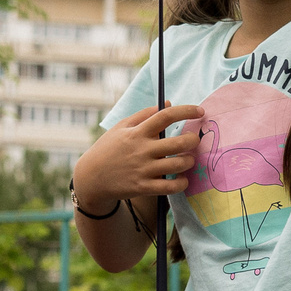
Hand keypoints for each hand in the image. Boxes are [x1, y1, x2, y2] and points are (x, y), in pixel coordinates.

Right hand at [73, 104, 203, 210]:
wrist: (91, 177)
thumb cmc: (108, 148)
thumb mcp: (121, 127)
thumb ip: (144, 114)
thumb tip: (168, 103)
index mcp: (137, 132)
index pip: (166, 116)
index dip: (186, 111)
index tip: (200, 111)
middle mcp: (142, 150)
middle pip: (178, 142)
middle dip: (193, 140)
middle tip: (194, 141)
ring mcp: (143, 169)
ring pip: (178, 165)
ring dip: (189, 161)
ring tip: (188, 160)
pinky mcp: (143, 187)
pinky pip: (170, 187)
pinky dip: (182, 183)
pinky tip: (182, 179)